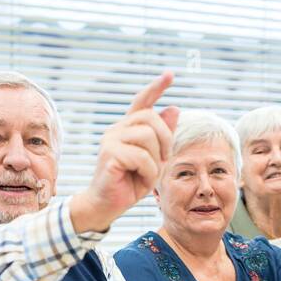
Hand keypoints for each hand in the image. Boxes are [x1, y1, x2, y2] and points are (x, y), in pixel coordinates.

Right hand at [70, 73, 179, 232]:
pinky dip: (148, 172)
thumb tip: (174, 108)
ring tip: (148, 175)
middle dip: (166, 140)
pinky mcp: (110, 154)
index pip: (142, 101)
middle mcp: (117, 129)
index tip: (170, 75)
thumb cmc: (129, 183)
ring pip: (148, 137)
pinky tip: (140, 180)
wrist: (107, 205)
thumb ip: (162, 136)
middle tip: (163, 161)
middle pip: (152, 118)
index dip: (156, 87)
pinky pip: (141, 157)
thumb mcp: (154, 159)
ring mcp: (111, 140)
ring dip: (156, 160)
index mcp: (127, 128)